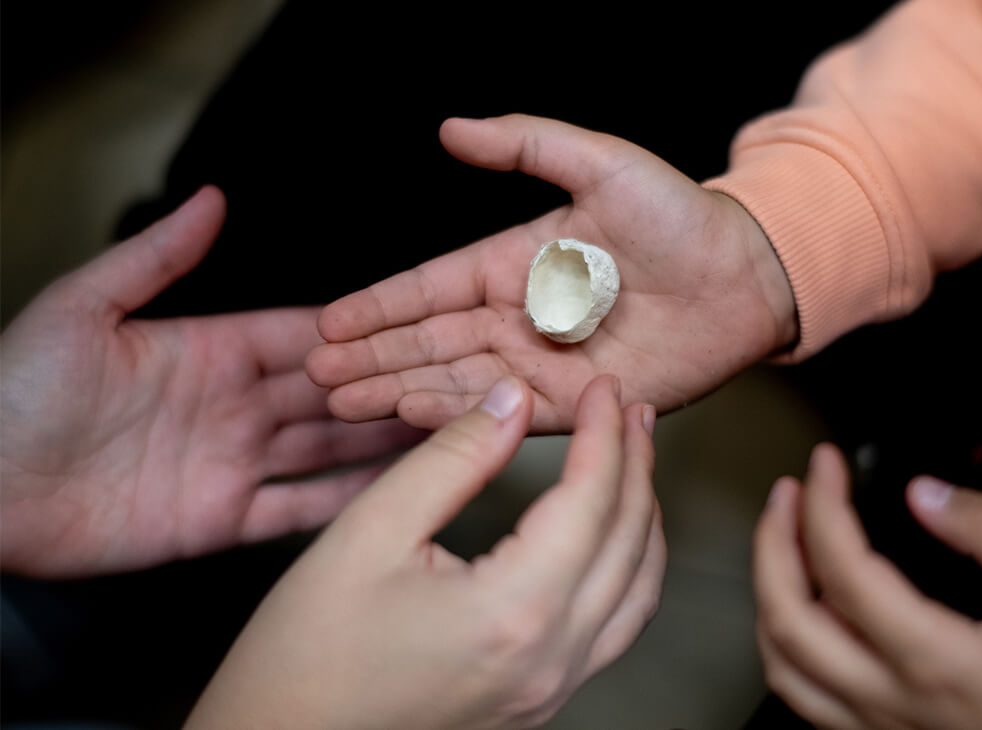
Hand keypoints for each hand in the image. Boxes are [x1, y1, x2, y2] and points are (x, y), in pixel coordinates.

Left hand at [0, 187, 422, 576]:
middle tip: (448, 379)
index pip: (301, 335)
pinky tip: (393, 487)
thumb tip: (211, 198)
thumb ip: (156, 257)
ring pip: (327, 448)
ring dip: (381, 438)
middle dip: (385, 385)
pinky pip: (297, 507)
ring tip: (442, 426)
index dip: (354, 333)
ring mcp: (231, 463)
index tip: (410, 324)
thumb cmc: (13, 395)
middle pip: (329, 393)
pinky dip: (347, 499)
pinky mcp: (221, 519)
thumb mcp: (83, 308)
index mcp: (208, 351)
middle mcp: (232, 406)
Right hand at [185, 375, 665, 729]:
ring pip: (638, 591)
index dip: (605, 433)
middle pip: (629, 541)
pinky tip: (612, 537)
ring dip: (644, 517)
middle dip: (637, 464)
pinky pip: (615, 628)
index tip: (602, 388)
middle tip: (629, 408)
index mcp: (513, 611)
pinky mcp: (539, 703)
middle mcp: (550, 658)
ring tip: (634, 460)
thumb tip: (510, 401)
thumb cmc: (304, 655)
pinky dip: (629, 569)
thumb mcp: (369, 532)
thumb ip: (452, 458)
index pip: (591, 500)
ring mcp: (550, 689)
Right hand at [306, 114, 795, 431]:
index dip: (379, 305)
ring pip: (458, 381)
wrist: (747, 273)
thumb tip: (451, 127)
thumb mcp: (599, 163)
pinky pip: (510, 414)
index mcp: (516, 262)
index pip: (431, 288)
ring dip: (399, 390)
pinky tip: (414, 417)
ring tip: (344, 403)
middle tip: (316, 377)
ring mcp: (546, 363)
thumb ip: (526, 144)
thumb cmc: (680, 215)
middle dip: (373, 358)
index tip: (327, 324)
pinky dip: (462, 416)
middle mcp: (521, 317)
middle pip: (431, 341)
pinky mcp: (579, 402)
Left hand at [753, 444, 981, 729]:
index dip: (824, 505)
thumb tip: (925, 492)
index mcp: (938, 661)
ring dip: (768, 590)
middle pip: (789, 618)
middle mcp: (892, 701)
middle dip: (773, 541)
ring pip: (781, 662)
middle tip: (788, 492)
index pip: (846, 571)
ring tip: (783, 537)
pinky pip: (799, 694)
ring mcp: (875, 728)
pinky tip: (798, 602)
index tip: (826, 464)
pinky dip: (781, 639)